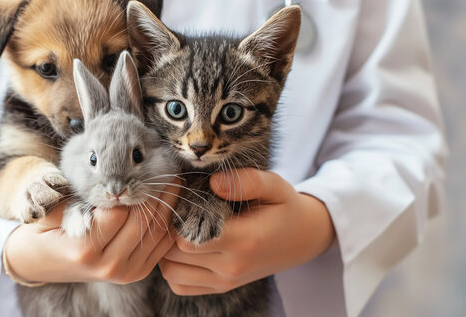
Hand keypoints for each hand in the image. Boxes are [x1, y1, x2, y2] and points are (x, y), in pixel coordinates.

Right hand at [4, 180, 179, 284]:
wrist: (44, 262)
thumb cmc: (46, 229)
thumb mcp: (51, 212)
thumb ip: (71, 198)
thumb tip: (101, 181)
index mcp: (85, 250)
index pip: (118, 213)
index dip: (128, 190)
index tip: (138, 170)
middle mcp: (108, 266)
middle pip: (142, 222)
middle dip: (156, 194)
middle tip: (168, 169)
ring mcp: (125, 273)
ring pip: (157, 232)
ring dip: (168, 205)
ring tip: (173, 181)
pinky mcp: (137, 273)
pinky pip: (162, 245)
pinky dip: (168, 223)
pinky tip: (170, 202)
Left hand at [159, 169, 334, 294]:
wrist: (304, 237)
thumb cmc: (285, 207)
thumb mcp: (274, 185)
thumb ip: (246, 181)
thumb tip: (213, 182)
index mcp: (244, 240)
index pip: (188, 238)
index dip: (176, 218)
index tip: (180, 199)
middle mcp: (232, 266)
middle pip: (175, 254)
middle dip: (168, 232)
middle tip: (173, 210)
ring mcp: (226, 281)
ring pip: (172, 272)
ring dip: (166, 251)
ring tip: (175, 228)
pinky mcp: (221, 287)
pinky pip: (179, 285)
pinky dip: (173, 268)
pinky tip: (181, 247)